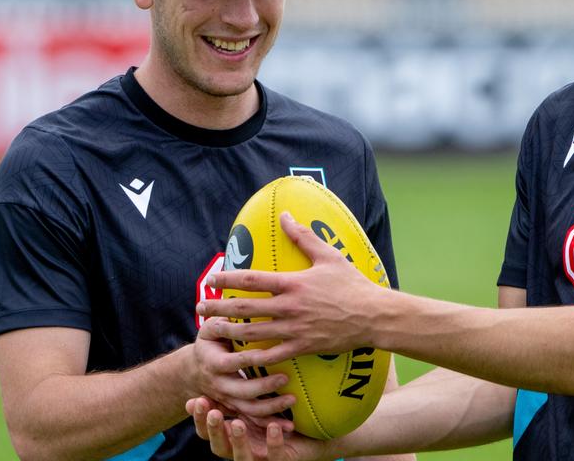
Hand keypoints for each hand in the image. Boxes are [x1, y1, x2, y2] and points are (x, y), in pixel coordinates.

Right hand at [186, 323, 295, 421]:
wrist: (194, 371)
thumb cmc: (209, 342)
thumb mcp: (209, 328)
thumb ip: (220, 319)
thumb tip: (233, 301)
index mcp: (213, 364)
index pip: (233, 363)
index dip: (251, 359)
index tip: (271, 353)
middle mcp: (219, 386)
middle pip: (242, 391)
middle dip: (263, 387)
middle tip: (285, 379)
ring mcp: (228, 401)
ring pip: (249, 410)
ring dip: (271, 408)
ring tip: (292, 401)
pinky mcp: (237, 410)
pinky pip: (254, 420)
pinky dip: (271, 424)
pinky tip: (290, 427)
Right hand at [187, 397, 332, 460]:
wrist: (311, 436)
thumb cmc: (280, 412)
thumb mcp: (257, 398)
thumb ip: (240, 383)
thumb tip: (227, 351)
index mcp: (233, 432)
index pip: (208, 427)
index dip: (199, 417)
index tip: (194, 401)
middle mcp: (242, 447)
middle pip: (217, 445)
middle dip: (213, 429)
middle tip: (212, 412)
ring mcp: (260, 457)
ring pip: (240, 455)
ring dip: (237, 439)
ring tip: (237, 423)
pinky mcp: (280, 460)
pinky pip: (274, 456)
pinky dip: (273, 443)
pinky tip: (274, 427)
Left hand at [196, 213, 389, 367]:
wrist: (373, 316)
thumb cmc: (353, 284)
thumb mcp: (328, 256)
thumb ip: (303, 236)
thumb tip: (285, 214)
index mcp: (293, 283)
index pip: (251, 279)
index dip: (227, 278)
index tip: (211, 279)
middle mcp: (289, 307)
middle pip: (244, 308)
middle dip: (218, 308)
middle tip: (199, 309)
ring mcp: (294, 330)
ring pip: (252, 334)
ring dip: (228, 333)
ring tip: (210, 332)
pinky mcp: (302, 347)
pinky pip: (271, 355)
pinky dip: (252, 358)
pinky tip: (238, 358)